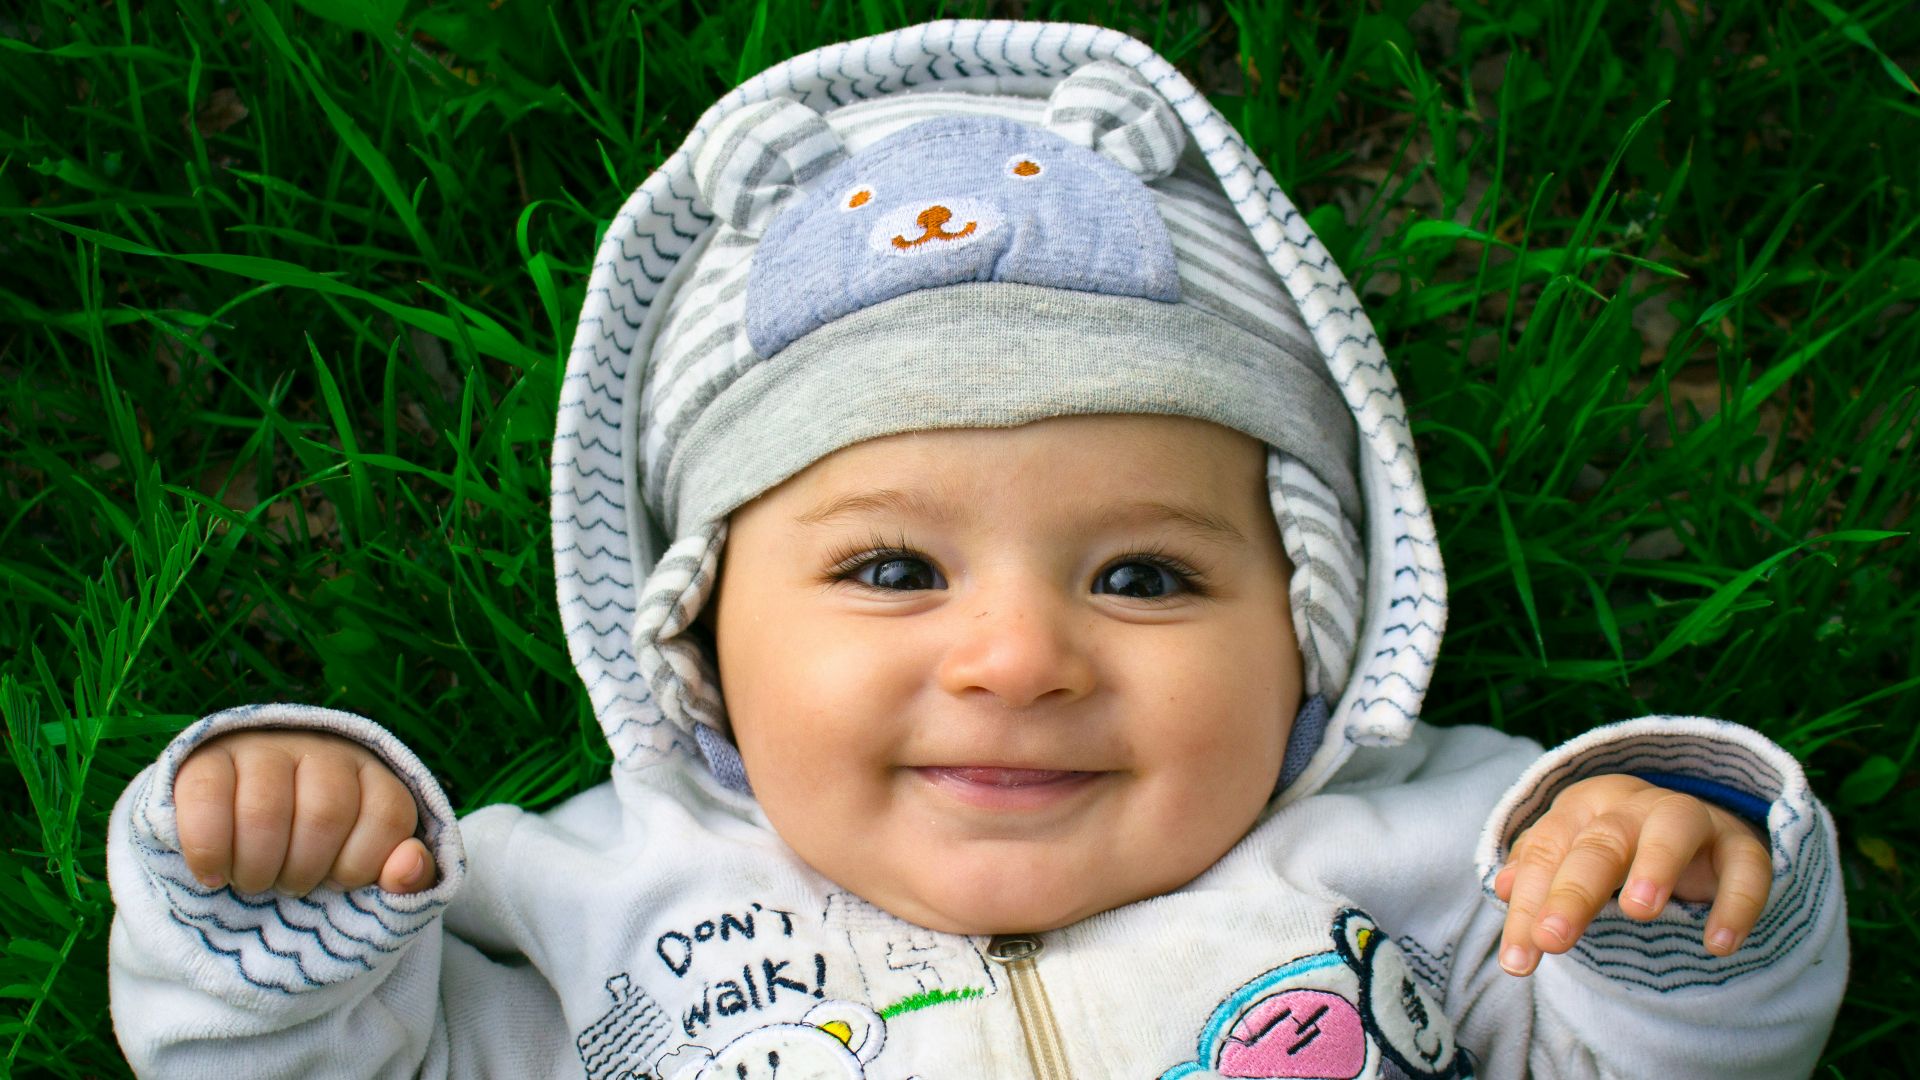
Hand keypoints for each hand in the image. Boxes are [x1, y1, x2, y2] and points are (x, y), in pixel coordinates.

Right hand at [174, 729, 436, 895]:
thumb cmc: (314, 856)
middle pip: (326, 814)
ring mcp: (262, 749)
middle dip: (305, 871)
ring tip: (252, 881)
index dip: (361, 865)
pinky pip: (206, 801)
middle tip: (287, 886)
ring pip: (265, 811)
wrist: (233, 826)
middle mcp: (321, 750)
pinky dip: (210, 852)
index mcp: (371, 773)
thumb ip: (403, 875)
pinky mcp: (205, 760)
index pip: (388, 814)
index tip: (337, 882)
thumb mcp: (366, 868)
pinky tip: (213, 875)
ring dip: (258, 868)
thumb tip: (410, 866)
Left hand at [1492, 774, 1769, 975]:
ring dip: (1654, 865)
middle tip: (1552, 939)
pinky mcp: (1740, 843)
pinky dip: (1735, 902)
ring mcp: (1689, 818)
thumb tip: (1500, 887)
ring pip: (1673, 827)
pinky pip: (1745, 865)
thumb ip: (1538, 876)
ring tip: (1638, 911)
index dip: (1528, 904)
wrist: (1688, 827)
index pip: (1547, 853)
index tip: (1517, 961)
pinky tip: (1717, 945)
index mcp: (1581, 809)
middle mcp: (1632, 806)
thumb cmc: (1611, 850)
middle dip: (1572, 892)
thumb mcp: (1570, 859)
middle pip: (1599, 842)